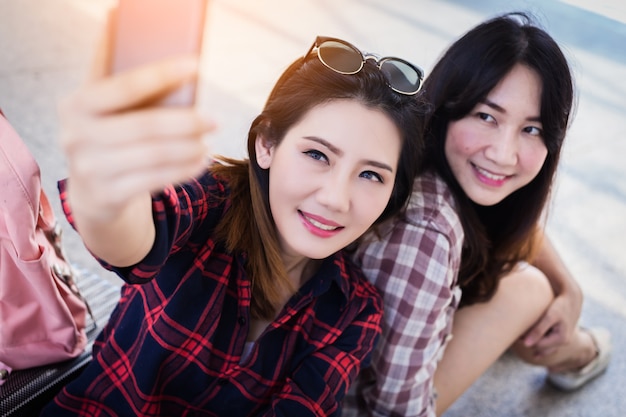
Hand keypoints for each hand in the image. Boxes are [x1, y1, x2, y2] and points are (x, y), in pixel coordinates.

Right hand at [58, 15, 215, 221]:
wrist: (92, 191)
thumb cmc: (108, 134)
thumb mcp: (105, 106)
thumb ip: (117, 73)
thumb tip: (122, 13)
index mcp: (76, 104)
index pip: (124, 86)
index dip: (162, 73)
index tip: (196, 64)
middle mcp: (75, 136)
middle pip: (146, 127)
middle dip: (187, 122)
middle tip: (215, 119)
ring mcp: (89, 169)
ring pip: (155, 155)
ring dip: (191, 147)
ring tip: (209, 140)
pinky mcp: (106, 196)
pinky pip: (156, 181)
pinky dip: (184, 169)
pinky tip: (201, 160)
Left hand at [520, 287, 581, 356]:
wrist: (572, 298)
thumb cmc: (559, 305)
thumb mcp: (549, 317)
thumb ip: (538, 330)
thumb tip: (526, 345)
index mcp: (562, 339)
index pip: (539, 345)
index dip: (526, 341)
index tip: (516, 335)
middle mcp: (564, 342)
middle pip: (542, 348)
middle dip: (530, 343)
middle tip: (516, 337)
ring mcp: (564, 340)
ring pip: (546, 349)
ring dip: (535, 346)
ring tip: (521, 340)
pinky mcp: (561, 336)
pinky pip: (550, 346)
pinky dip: (541, 346)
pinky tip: (533, 351)